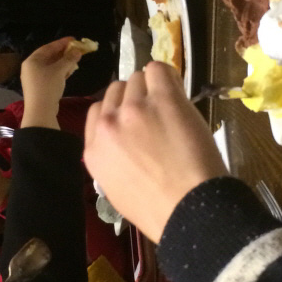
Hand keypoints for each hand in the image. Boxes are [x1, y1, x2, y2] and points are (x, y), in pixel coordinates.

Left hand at [20, 37, 83, 126]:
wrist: (41, 110)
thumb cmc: (48, 86)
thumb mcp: (59, 70)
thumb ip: (69, 59)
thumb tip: (78, 51)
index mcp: (32, 60)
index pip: (48, 47)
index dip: (62, 42)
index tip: (74, 39)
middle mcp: (31, 67)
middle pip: (49, 56)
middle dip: (64, 53)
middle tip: (76, 49)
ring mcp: (34, 78)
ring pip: (51, 66)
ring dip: (63, 62)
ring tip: (76, 59)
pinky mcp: (39, 87)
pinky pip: (51, 74)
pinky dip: (60, 71)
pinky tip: (70, 70)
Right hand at [84, 63, 227, 242]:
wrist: (188, 211)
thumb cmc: (159, 210)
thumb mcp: (116, 191)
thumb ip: (112, 161)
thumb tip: (123, 145)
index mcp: (94, 150)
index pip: (97, 112)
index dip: (118, 111)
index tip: (134, 119)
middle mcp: (108, 125)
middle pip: (117, 91)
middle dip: (134, 97)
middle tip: (156, 113)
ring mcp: (134, 109)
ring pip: (138, 78)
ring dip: (152, 87)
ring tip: (170, 105)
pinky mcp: (163, 99)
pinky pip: (158, 70)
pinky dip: (166, 74)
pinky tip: (175, 87)